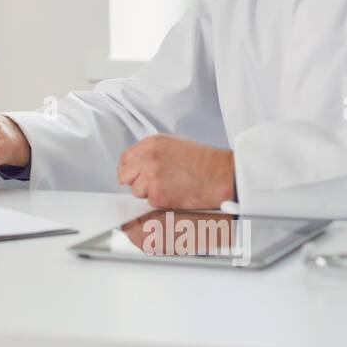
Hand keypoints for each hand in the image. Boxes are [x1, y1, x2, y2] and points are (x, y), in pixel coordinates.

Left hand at [118, 134, 234, 207]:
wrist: (221, 175)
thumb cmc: (206, 162)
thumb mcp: (175, 146)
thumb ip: (153, 153)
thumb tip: (139, 165)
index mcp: (151, 143)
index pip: (125, 160)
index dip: (132, 171)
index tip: (138, 176)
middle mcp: (147, 158)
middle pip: (125, 176)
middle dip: (137, 182)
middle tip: (155, 185)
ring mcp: (150, 176)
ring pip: (136, 191)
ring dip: (150, 194)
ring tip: (171, 188)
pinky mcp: (156, 194)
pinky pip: (150, 203)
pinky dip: (161, 203)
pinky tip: (176, 195)